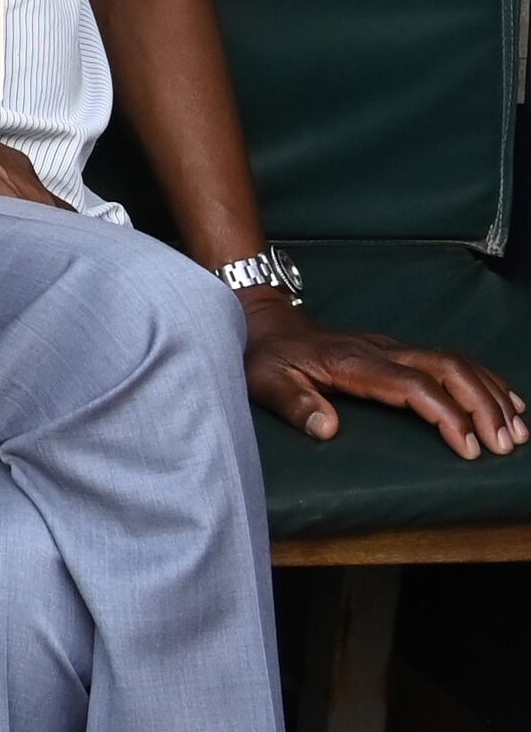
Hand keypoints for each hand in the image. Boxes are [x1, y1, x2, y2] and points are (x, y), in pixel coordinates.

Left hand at [242, 298, 526, 458]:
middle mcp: (383, 351)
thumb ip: (294, 403)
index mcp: (355, 363)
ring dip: (492, 394)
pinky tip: (508, 402)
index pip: (415, 386)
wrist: (265, 322)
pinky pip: (453, 360)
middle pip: (449, 369)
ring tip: (518, 430)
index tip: (469, 448)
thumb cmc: (267, 357)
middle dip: (484, 406)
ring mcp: (394, 348)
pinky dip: (486, 380)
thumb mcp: (266, 380)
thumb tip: (327, 428)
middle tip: (506, 444)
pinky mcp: (400, 350)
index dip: (447, 415)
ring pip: (457, 362)